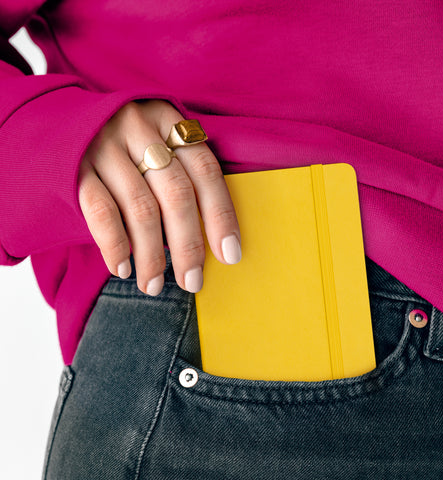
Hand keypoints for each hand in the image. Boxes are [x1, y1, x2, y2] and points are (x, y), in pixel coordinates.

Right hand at [78, 100, 240, 294]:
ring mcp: (105, 146)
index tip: (229, 255)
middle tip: (192, 281)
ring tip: (154, 285)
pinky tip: (123, 269)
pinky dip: (115, 245)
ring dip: (151, 255)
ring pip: (141, 209)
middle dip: (188, 246)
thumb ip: (182, 173)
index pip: (206, 171)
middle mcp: (139, 129)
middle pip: (176, 194)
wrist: (64, 122)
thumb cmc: (126, 144)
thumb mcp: (159, 142)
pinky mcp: (75, 167)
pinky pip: (101, 212)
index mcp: (170, 122)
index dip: (221, 216)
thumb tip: (211, 238)